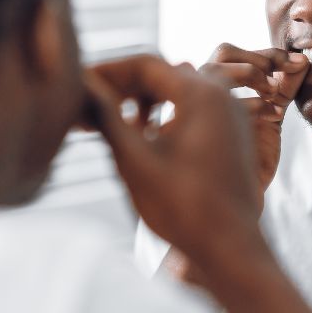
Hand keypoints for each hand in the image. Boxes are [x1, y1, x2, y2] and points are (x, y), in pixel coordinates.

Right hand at [84, 55, 265, 265]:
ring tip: (111, 124)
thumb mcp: (134, 160)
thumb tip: (81, 85)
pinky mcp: (232, 133)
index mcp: (202, 94)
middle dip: (122, 87)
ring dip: (142, 101)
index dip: (107, 71)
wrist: (232, 248)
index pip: (145, 64)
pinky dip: (164, 114)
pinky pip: (193, 109)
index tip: (79, 84)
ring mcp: (231, 114)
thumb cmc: (184, 208)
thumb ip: (106, 116)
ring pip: (177, 91)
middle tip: (89, 106)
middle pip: (162, 74)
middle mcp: (222, 95)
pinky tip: (142, 137)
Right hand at [200, 44, 308, 196]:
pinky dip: (252, 103)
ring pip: (213, 69)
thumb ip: (285, 87)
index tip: (296, 62)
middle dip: (257, 58)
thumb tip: (303, 60)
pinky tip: (272, 116)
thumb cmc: (252, 157)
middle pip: (223, 52)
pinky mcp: (202, 127)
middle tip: (281, 76)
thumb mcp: (273, 114)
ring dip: (249, 73)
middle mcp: (202, 93)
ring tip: (273, 92)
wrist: (241, 198)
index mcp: (216, 86)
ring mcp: (199, 108)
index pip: (234, 53)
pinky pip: (221, 103)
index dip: (266, 53)